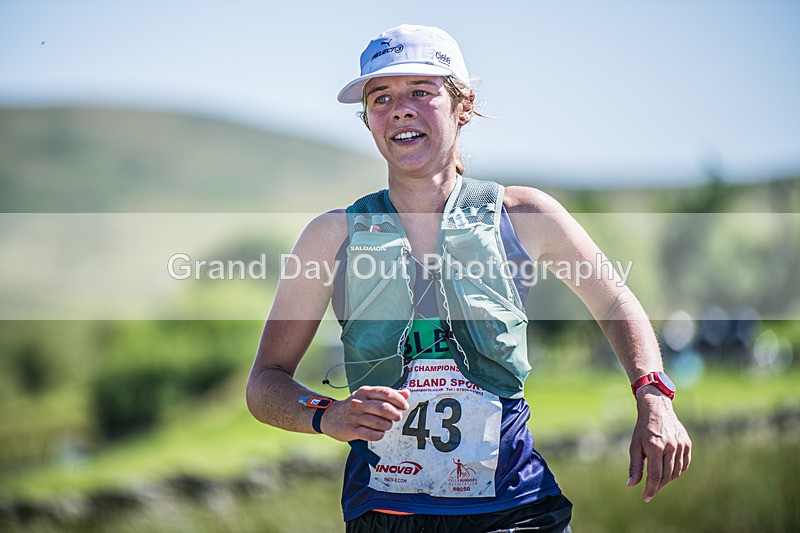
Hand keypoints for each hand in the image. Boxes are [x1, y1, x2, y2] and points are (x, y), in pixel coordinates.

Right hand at [321, 386, 409, 442]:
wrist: (329, 416)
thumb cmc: (354, 406)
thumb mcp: (367, 396)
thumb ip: (387, 395)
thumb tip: (406, 393)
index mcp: (365, 392)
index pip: (385, 393)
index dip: (398, 400)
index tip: (404, 406)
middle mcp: (359, 403)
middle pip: (384, 408)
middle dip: (395, 414)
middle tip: (398, 417)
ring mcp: (355, 417)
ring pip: (379, 423)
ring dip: (388, 425)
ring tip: (387, 425)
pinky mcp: (352, 430)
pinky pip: (371, 434)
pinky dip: (379, 435)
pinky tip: (379, 433)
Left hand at [627, 387, 691, 501]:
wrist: (656, 408)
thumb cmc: (642, 428)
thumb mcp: (635, 446)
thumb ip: (635, 466)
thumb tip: (631, 485)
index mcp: (655, 447)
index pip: (655, 475)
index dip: (651, 489)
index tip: (646, 497)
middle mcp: (670, 446)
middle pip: (666, 475)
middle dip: (658, 486)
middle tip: (651, 491)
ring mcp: (680, 445)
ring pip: (676, 471)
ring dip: (667, 479)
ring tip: (658, 481)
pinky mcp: (687, 443)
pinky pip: (684, 464)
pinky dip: (677, 470)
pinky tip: (669, 471)